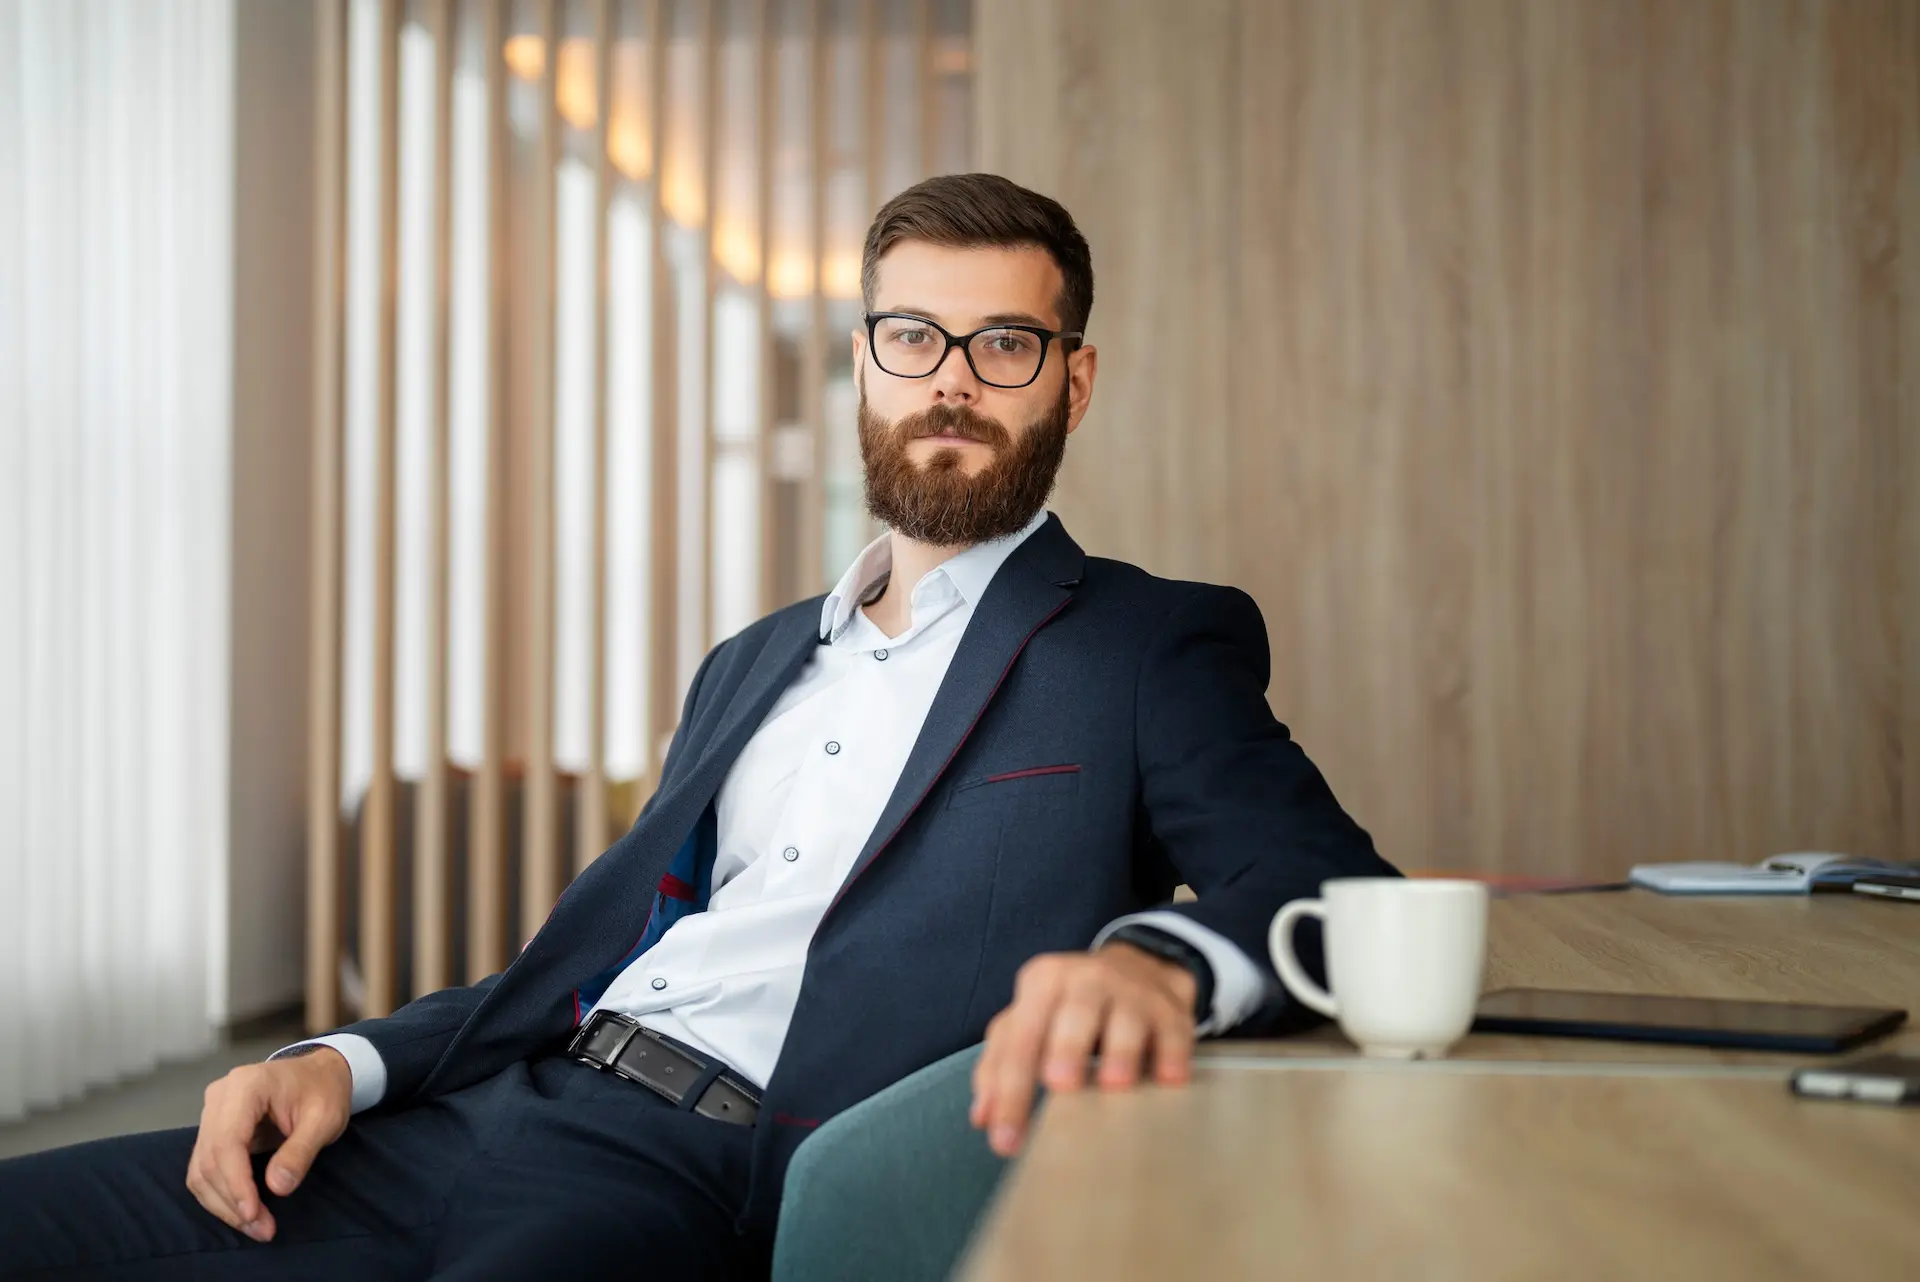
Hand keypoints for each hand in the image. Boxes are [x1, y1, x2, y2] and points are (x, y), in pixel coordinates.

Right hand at [185, 1046, 352, 1242]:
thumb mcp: (325, 1119)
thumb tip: (277, 1187)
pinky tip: (243, 1212)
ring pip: (201, 1168)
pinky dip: (220, 1194)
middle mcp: (219, 1097)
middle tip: (262, 1229)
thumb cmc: (324, 1091)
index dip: (236, 1183)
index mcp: (246, 1086)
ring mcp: (211, 1112)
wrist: (320, 1073)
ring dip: (223, 1204)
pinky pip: (205, 1167)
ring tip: (256, 1227)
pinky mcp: (212, 1128)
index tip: (253, 1214)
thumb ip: (301, 1151)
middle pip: (210, 1159)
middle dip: (232, 1200)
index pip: (227, 1141)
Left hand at [970, 943, 1197, 1157]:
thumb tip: (982, 1117)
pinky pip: (1172, 1032)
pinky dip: (1171, 1056)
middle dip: (1065, 1048)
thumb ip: (999, 1064)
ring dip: (1120, 1052)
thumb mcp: (1029, 1020)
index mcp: (1042, 983)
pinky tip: (1168, 1080)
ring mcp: (1131, 991)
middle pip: (1072, 1017)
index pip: (1020, 1039)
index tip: (1005, 1141)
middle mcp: (1085, 980)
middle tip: (1060, 1085)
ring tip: (1115, 1085)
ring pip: (1125, 1019)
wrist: (1140, 968)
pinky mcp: (1170, 1009)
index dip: (1010, 1091)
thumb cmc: (1068, 1007)